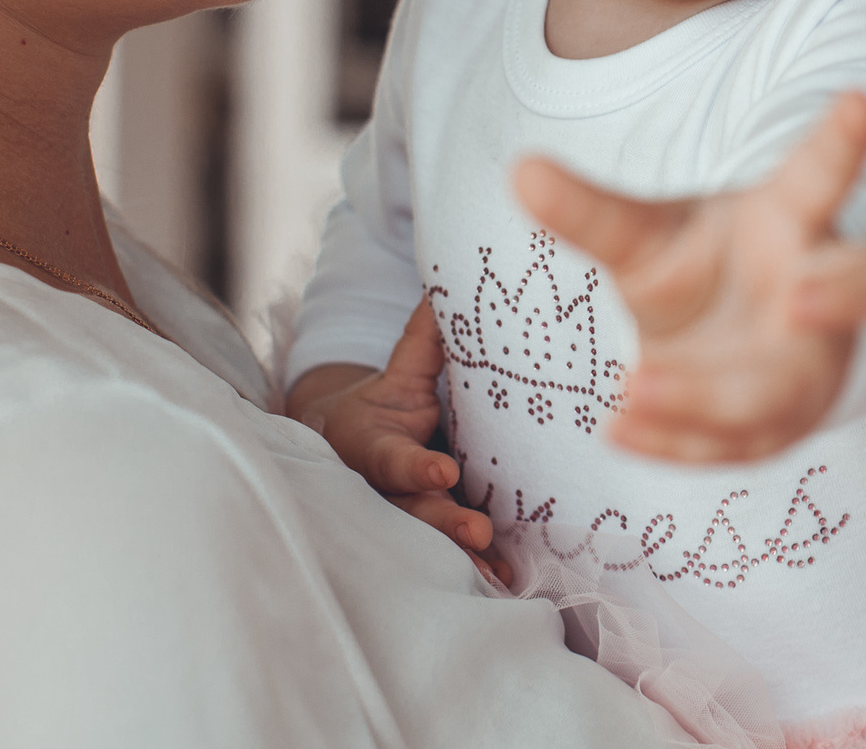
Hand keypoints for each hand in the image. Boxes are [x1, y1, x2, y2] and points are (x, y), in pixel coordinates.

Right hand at [286, 301, 511, 586]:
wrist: (357, 448)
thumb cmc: (388, 404)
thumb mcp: (400, 372)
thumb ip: (424, 340)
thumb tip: (447, 283)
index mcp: (370, 446)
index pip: (390, 460)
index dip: (414, 467)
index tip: (444, 470)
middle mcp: (384, 491)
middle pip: (411, 511)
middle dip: (443, 523)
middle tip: (477, 532)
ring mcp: (406, 517)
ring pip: (429, 541)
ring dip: (462, 557)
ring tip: (496, 570)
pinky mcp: (429, 535)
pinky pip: (450, 557)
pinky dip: (476, 570)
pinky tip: (508, 582)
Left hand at [512, 90, 865, 463]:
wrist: (717, 344)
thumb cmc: (701, 268)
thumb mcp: (646, 234)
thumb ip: (591, 211)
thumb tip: (519, 169)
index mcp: (798, 221)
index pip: (825, 180)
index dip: (844, 146)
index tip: (859, 101)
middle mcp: (820, 291)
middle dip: (840, 294)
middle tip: (798, 300)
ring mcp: (806, 366)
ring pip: (788, 388)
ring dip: (714, 393)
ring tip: (634, 384)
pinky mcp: (773, 428)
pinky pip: (733, 443)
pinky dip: (673, 438)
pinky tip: (614, 426)